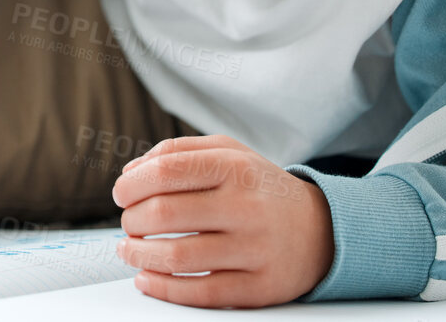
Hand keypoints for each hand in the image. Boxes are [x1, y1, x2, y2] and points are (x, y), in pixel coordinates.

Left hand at [111, 134, 333, 307]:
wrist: (323, 230)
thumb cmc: (260, 188)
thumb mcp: (228, 152)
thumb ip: (177, 151)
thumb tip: (131, 172)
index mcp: (235, 167)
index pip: (165, 172)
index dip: (132, 184)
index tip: (122, 193)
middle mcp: (247, 207)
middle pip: (164, 214)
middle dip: (131, 220)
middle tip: (128, 222)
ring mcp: (255, 250)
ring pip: (177, 256)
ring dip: (138, 254)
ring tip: (129, 249)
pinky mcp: (260, 288)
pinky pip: (201, 293)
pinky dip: (163, 288)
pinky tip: (146, 279)